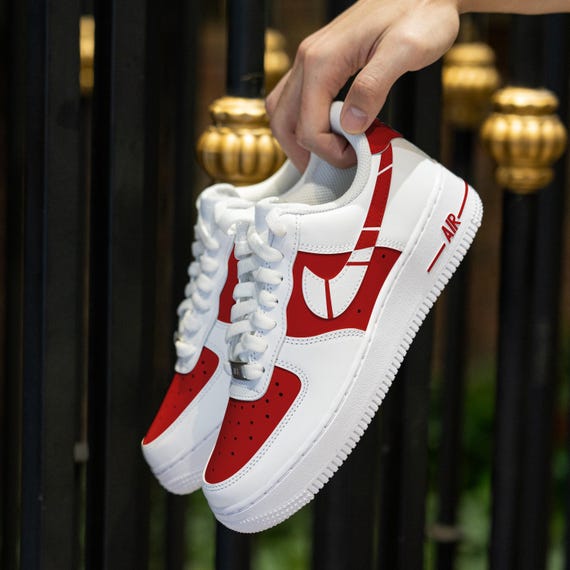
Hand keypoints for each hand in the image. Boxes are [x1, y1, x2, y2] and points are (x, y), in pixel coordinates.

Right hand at [266, 0, 460, 170]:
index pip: (307, 125)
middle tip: (327, 169)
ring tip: (324, 154)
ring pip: (282, 109)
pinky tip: (326, 129)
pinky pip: (295, 97)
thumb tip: (351, 123)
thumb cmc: (422, 11)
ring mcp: (311, 58)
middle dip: (302, 152)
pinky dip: (303, 120)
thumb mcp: (407, 49)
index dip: (327, 152)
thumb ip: (374, 86)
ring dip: (297, 138)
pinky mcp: (319, 60)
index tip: (354, 157)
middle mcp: (308, 58)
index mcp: (322, 60)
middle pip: (283, 120)